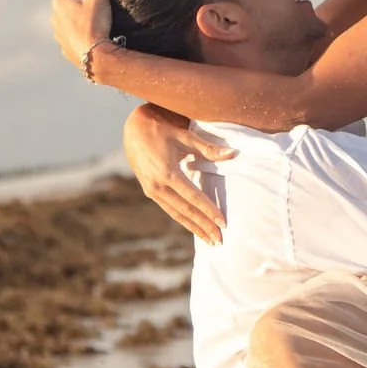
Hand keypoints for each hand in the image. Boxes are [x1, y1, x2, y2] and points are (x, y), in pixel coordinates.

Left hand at [52, 0, 114, 70]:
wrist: (95, 57)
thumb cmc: (95, 24)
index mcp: (60, 0)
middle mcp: (55, 16)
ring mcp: (59, 33)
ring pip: (75, 16)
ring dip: (86, 11)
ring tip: (102, 11)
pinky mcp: (66, 47)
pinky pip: (76, 32)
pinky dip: (85, 27)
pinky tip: (95, 29)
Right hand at [123, 104, 235, 242]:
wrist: (133, 127)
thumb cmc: (162, 128)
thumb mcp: (185, 136)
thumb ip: (209, 148)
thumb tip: (233, 153)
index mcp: (167, 173)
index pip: (194, 198)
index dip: (209, 211)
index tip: (223, 223)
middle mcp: (157, 185)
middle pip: (185, 211)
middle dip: (203, 226)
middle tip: (219, 240)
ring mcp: (151, 189)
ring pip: (175, 213)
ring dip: (193, 227)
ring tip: (209, 239)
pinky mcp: (149, 190)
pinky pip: (168, 208)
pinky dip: (182, 218)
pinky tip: (193, 225)